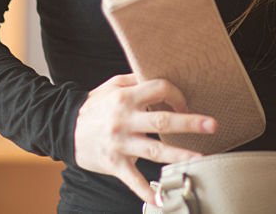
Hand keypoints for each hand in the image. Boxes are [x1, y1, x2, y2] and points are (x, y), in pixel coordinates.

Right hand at [73, 74, 216, 203]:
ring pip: (154, 151)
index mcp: (125, 97)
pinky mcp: (113, 164)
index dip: (176, 95)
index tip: (185, 104)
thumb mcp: (112, 86)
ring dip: (179, 156)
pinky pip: (132, 180)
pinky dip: (146, 191)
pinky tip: (161, 200)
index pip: (159, 89)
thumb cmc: (94, 106)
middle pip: (161, 121)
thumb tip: (162, 74)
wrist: (63, 128)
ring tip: (200, 161)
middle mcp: (124, 120)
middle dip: (189, 123)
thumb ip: (137, 80)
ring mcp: (119, 143)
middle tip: (212, 126)